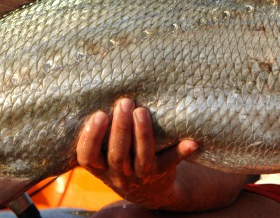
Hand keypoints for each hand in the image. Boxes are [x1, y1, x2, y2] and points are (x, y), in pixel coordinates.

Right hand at [76, 98, 198, 208]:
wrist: (148, 190)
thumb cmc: (122, 157)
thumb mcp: (106, 152)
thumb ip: (104, 132)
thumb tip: (104, 90)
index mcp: (100, 166)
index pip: (88, 156)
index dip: (91, 137)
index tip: (99, 114)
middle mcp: (119, 174)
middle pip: (117, 155)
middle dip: (120, 128)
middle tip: (124, 103)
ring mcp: (142, 175)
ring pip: (142, 157)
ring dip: (142, 133)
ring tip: (142, 110)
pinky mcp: (162, 172)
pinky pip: (171, 161)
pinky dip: (181, 152)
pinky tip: (191, 141)